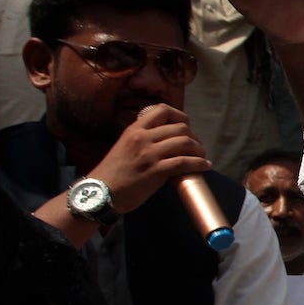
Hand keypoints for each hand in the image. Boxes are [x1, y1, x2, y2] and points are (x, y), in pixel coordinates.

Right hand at [91, 105, 210, 213]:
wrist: (99, 194)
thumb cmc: (113, 174)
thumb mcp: (125, 147)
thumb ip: (143, 140)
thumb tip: (168, 141)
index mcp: (134, 130)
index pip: (162, 109)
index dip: (180, 116)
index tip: (186, 127)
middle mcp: (142, 138)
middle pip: (180, 127)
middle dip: (194, 136)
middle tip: (196, 147)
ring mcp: (149, 154)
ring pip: (186, 142)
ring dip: (199, 150)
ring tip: (201, 157)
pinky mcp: (155, 171)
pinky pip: (184, 162)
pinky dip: (199, 163)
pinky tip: (204, 166)